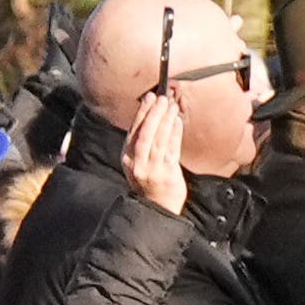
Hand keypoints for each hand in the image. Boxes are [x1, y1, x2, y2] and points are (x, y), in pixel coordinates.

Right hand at [123, 86, 189, 215]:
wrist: (158, 207)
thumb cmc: (150, 180)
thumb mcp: (139, 161)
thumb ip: (143, 142)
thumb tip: (152, 114)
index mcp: (127, 157)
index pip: (134, 130)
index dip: (142, 112)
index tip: (150, 97)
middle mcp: (137, 163)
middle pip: (146, 133)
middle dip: (154, 114)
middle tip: (162, 98)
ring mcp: (152, 169)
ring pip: (159, 140)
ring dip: (166, 120)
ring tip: (172, 106)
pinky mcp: (167, 174)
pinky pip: (172, 150)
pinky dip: (175, 134)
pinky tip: (177, 122)